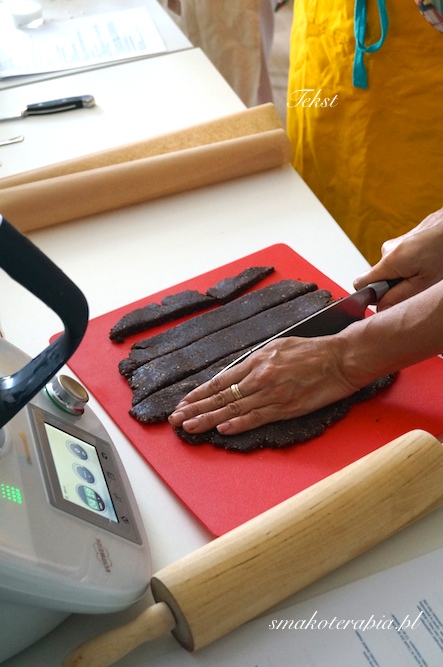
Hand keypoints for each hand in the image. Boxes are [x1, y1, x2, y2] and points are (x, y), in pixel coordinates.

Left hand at [168, 335, 357, 434]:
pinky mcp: (286, 407)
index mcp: (257, 360)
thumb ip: (256, 362)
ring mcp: (272, 393)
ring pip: (233, 409)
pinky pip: (256, 418)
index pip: (220, 380)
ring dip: (209, 419)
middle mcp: (260, 376)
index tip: (185, 401)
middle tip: (176, 418)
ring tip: (190, 427)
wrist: (341, 358)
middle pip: (221, 396)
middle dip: (195, 408)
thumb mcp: (278, 347)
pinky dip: (238, 424)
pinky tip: (222, 430)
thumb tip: (237, 374)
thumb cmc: (313, 350)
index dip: (199, 393)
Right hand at [353, 207, 442, 309]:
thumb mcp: (424, 282)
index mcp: (389, 261)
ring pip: (388, 270)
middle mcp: (386, 250)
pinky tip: (422, 261)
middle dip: (392, 285)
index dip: (371, 296)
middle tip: (415, 283)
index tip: (387, 299)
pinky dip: (407, 265)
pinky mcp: (399, 241)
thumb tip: (381, 308)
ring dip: (401, 274)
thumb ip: (399, 296)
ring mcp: (392, 244)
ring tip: (422, 270)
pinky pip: (396, 260)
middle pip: (376, 278)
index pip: (360, 284)